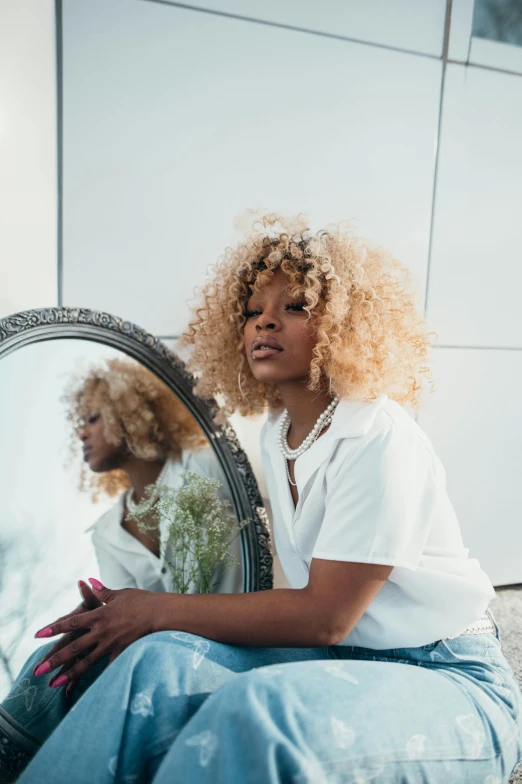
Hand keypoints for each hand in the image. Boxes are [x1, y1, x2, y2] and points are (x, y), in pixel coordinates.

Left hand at [33, 579, 156, 690]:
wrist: (160, 613)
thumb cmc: (141, 601)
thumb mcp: (120, 594)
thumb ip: (102, 591)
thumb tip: (88, 582)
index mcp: (99, 614)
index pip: (71, 622)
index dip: (54, 628)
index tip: (38, 634)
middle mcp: (101, 631)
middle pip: (73, 647)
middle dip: (54, 660)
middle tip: (38, 671)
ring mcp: (111, 644)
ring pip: (86, 662)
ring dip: (68, 674)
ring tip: (53, 684)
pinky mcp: (121, 653)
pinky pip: (106, 668)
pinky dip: (95, 679)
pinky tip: (85, 688)